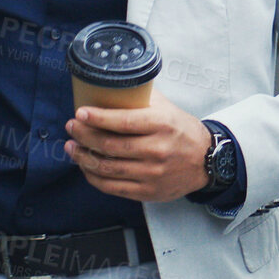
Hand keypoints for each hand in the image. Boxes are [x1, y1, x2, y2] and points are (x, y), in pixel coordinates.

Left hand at [65, 88, 212, 200]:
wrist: (206, 161)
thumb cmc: (182, 131)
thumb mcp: (167, 108)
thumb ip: (141, 98)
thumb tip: (109, 87)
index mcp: (162, 125)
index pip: (123, 122)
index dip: (97, 118)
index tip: (80, 113)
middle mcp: (157, 150)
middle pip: (109, 145)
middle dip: (84, 135)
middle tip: (72, 127)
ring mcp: (152, 173)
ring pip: (107, 167)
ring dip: (83, 157)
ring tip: (72, 147)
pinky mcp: (147, 191)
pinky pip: (111, 187)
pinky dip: (93, 177)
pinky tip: (86, 166)